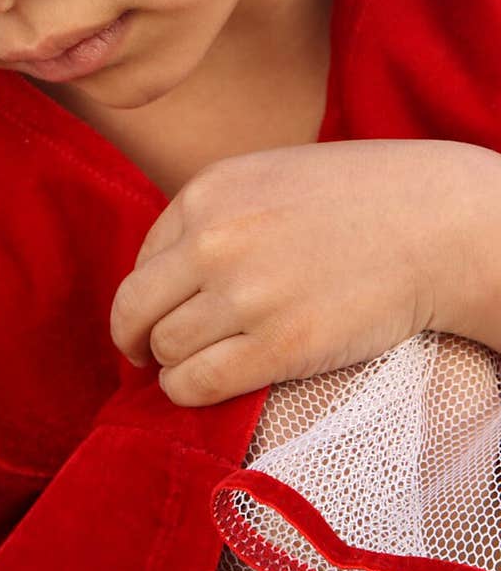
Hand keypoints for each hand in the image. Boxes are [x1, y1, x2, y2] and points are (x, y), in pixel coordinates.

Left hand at [109, 139, 500, 406]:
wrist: (435, 225)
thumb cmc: (359, 200)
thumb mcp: (269, 178)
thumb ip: (215, 214)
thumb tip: (164, 273)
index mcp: (208, 191)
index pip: (144, 258)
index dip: (150, 293)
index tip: (160, 312)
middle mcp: (214, 239)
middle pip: (135, 307)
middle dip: (134, 337)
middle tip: (145, 353)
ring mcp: (246, 294)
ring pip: (164, 349)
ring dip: (168, 367)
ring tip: (189, 369)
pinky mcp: (280, 346)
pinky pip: (197, 383)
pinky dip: (186, 392)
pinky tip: (202, 386)